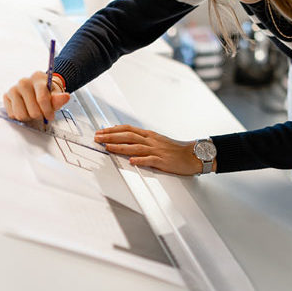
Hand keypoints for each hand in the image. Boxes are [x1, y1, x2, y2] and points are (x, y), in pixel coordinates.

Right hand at [3, 71, 70, 121]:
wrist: (36, 88)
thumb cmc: (47, 92)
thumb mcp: (56, 94)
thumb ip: (59, 98)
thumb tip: (65, 97)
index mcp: (37, 77)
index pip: (42, 99)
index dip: (47, 111)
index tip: (50, 116)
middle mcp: (23, 81)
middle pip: (32, 110)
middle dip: (39, 115)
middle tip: (41, 113)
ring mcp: (13, 88)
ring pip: (21, 114)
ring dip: (29, 117)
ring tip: (33, 111)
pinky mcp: (6, 96)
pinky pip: (12, 115)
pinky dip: (20, 116)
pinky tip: (24, 109)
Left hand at [94, 125, 212, 175]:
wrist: (193, 154)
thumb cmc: (175, 149)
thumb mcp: (157, 140)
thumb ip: (142, 140)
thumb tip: (126, 139)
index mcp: (149, 135)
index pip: (127, 129)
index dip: (113, 130)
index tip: (101, 131)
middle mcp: (151, 140)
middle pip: (128, 136)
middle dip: (111, 136)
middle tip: (98, 138)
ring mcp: (157, 150)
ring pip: (135, 147)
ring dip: (120, 147)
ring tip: (108, 147)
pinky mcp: (163, 161)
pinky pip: (150, 160)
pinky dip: (140, 160)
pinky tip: (132, 161)